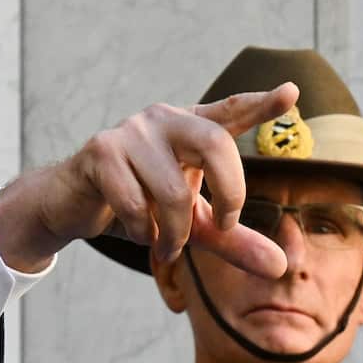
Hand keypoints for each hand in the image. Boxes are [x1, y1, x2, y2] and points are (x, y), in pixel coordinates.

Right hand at [0, 84, 298, 277]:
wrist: (72, 204)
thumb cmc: (140, 206)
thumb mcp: (192, 224)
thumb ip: (233, 240)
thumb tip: (279, 268)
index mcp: (191, 128)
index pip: (231, 111)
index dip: (260, 103)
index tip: (291, 93)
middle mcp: (164, 120)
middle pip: (215, 145)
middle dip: (229, 194)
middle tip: (225, 226)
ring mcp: (131, 132)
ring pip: (172, 191)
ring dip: (174, 233)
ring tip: (166, 247)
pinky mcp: (101, 151)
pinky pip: (134, 202)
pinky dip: (141, 231)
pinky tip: (138, 234)